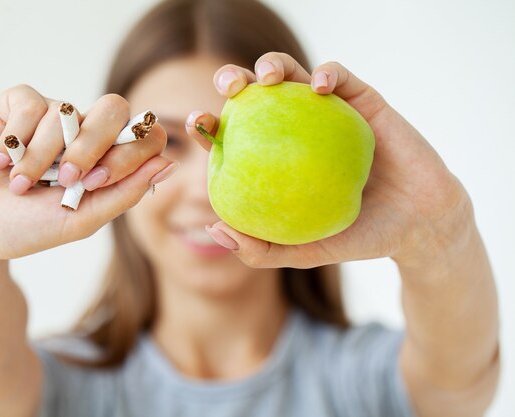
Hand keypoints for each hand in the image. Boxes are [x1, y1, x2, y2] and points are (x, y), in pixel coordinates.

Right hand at [0, 84, 171, 271]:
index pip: (145, 134)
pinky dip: (15, 136)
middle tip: (65, 178)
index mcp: (109, 159)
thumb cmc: (28, 228)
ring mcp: (51, 116)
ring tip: (20, 184)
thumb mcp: (82, 219)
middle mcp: (85, 132)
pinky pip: (28, 102)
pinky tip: (1, 161)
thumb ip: (126, 193)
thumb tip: (169, 163)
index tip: (95, 182)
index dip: (128, 152)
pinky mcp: (16, 105)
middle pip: (114, 108)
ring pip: (65, 110)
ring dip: (41, 155)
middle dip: (90, 145)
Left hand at [186, 52, 472, 269]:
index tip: (196, 124)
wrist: (417, 225)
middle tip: (225, 88)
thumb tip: (213, 230)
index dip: (209, 124)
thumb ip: (260, 249)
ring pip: (292, 74)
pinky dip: (327, 74)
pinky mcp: (362, 100)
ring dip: (273, 64)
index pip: (235, 134)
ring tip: (265, 78)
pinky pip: (340, 75)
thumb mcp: (303, 252)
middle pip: (255, 94)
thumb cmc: (356, 237)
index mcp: (277, 157)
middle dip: (233, 80)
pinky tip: (319, 87)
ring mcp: (328, 112)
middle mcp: (297, 129)